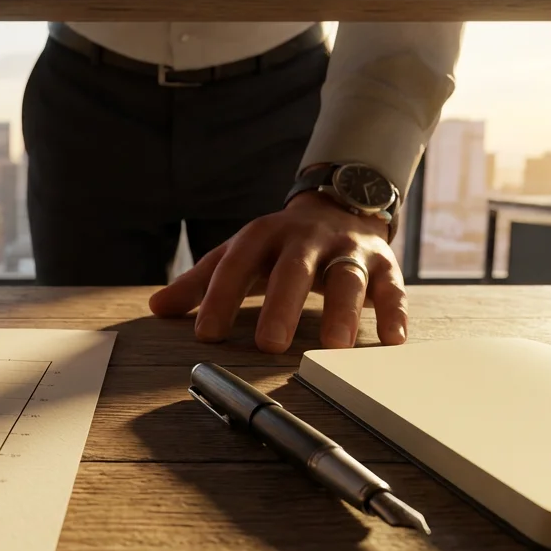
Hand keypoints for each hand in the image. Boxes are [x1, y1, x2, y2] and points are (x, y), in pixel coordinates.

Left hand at [148, 191, 406, 352]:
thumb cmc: (281, 244)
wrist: (342, 204)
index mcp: (263, 236)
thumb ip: (200, 283)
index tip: (207, 335)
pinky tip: (392, 339)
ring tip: (335, 345)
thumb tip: (157, 308)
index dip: (220, 298)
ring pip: (347, 278)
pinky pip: (390, 288)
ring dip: (343, 311)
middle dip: (282, 306)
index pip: (237, 265)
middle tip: (270, 344)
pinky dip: (393, 312)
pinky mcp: (383, 265)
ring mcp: (347, 251)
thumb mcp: (239, 255)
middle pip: (293, 270)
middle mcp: (306, 240)